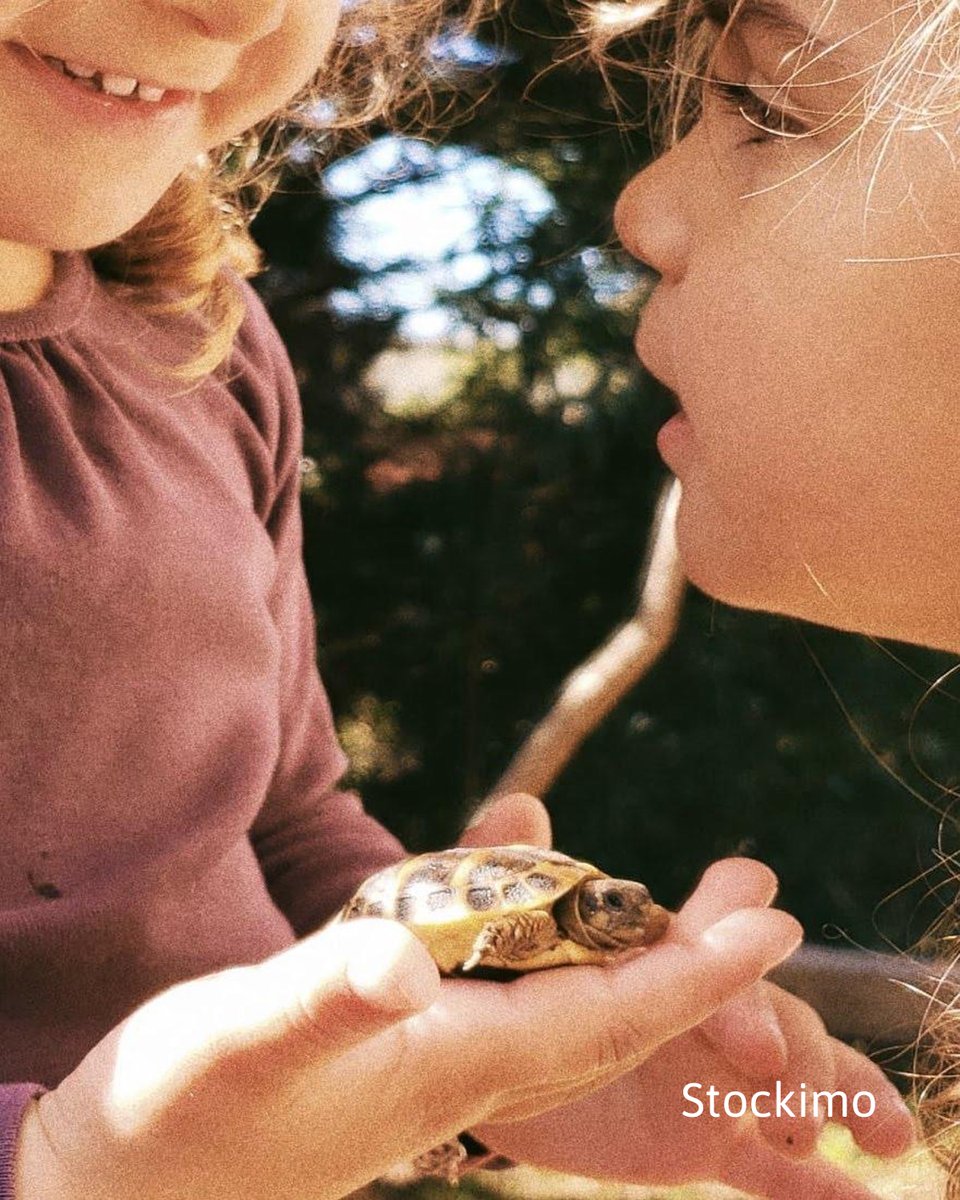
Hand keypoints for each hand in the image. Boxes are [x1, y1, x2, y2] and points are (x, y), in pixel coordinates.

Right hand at [15, 859, 800, 1199]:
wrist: (129, 1187)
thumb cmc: (177, 1115)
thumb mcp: (241, 1042)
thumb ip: (324, 999)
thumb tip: (405, 960)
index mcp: (450, 1061)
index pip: (606, 1018)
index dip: (694, 975)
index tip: (772, 930)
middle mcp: (461, 1068)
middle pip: (612, 1021)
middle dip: (695, 974)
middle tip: (763, 919)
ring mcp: (433, 1068)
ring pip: (570, 1018)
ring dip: (639, 972)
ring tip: (692, 929)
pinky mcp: (400, 1056)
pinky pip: (510, 1008)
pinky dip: (555, 966)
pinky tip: (557, 941)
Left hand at [464, 794, 915, 1198]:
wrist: (486, 1059)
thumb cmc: (500, 968)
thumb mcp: (496, 916)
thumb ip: (508, 864)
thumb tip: (519, 806)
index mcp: (663, 945)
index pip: (722, 916)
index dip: (738, 923)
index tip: (764, 928)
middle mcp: (707, 1004)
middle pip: (776, 1006)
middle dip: (785, 1032)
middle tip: (762, 1068)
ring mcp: (715, 1076)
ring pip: (797, 1080)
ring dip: (839, 1095)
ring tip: (881, 1133)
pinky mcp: (705, 1139)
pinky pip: (772, 1169)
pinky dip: (821, 1185)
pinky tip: (863, 1199)